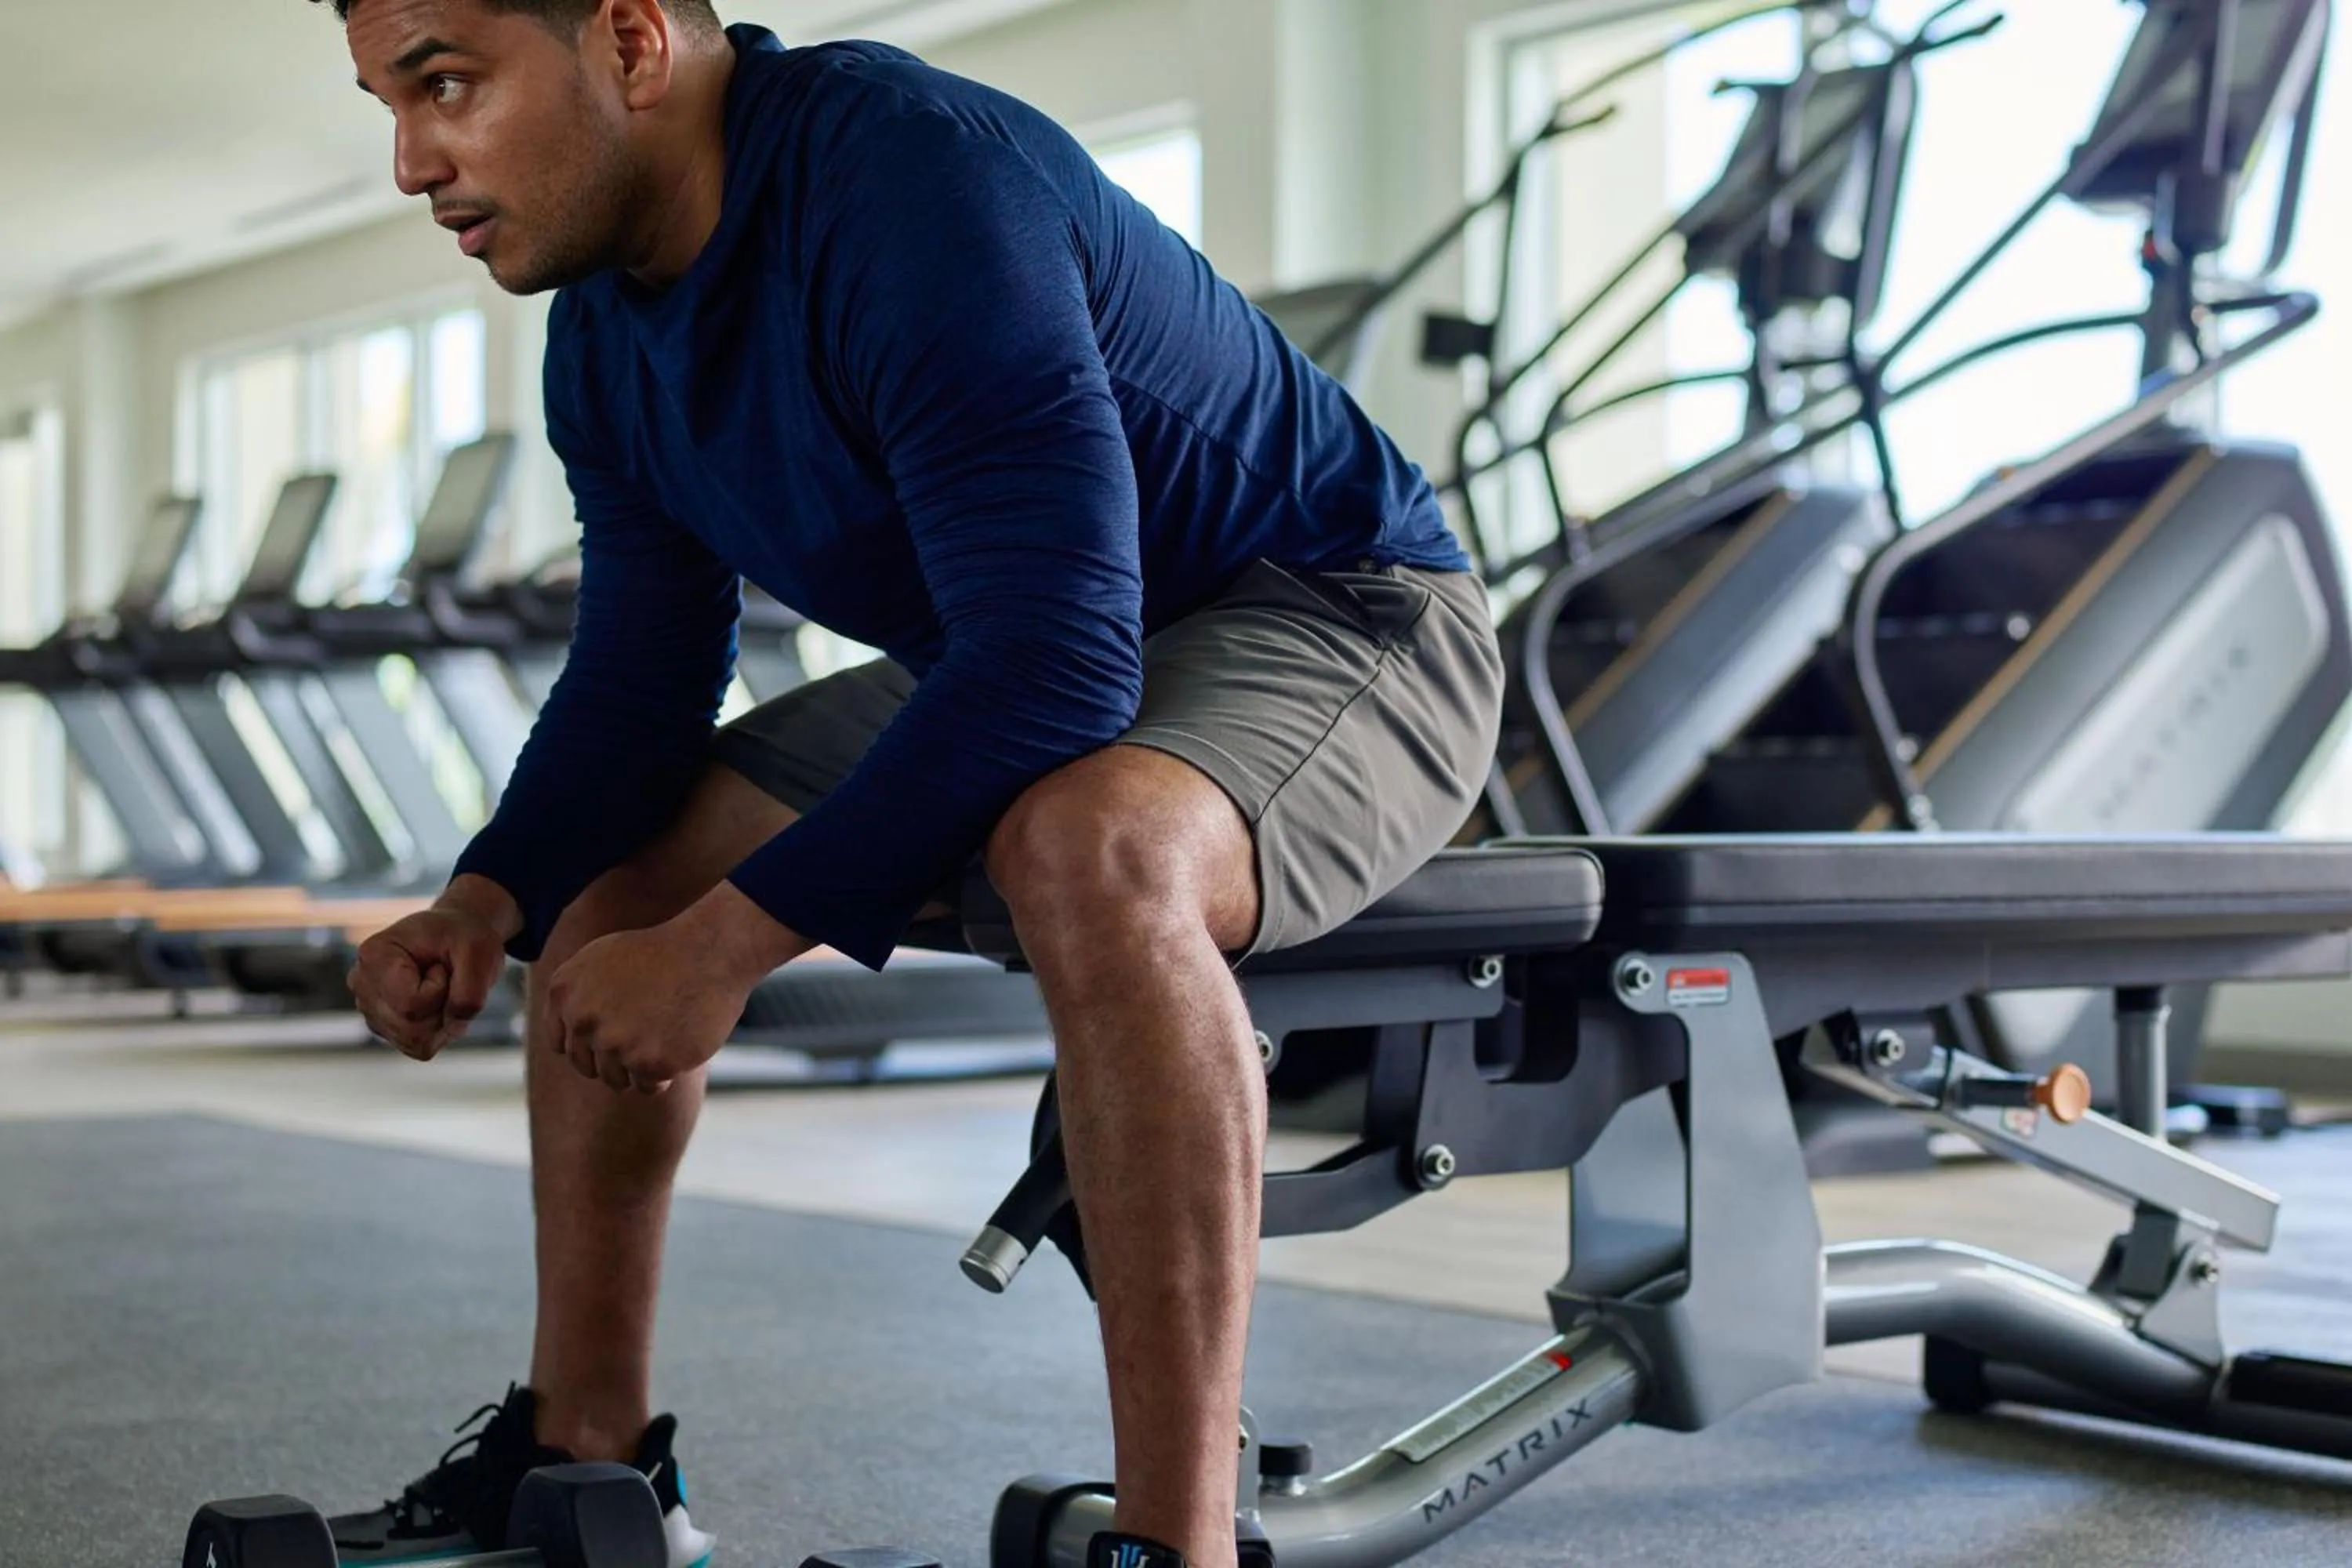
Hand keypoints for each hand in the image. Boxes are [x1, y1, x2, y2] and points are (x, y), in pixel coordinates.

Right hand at [349, 903, 510, 1060]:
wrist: (456, 934)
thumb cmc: (463, 937)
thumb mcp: (479, 952)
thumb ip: (470, 994)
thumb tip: (452, 1029)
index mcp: (374, 955)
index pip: (410, 1004)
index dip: (440, 990)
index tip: (442, 964)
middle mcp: (362, 983)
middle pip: (410, 1028)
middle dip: (442, 1009)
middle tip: (446, 977)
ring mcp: (369, 1007)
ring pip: (414, 1041)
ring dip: (441, 1021)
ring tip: (440, 987)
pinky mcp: (382, 1025)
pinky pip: (417, 1046)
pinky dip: (437, 1031)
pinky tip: (436, 1002)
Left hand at [545, 885, 807, 1094]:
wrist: (710, 950)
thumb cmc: (661, 953)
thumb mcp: (601, 960)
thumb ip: (575, 998)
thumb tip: (559, 1043)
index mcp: (564, 993)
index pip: (563, 1046)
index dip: (592, 1043)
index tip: (618, 1028)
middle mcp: (583, 1020)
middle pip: (588, 1067)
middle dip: (616, 1057)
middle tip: (647, 1032)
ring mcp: (615, 1043)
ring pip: (617, 1080)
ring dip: (640, 1067)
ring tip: (664, 1034)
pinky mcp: (649, 1063)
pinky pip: (648, 1087)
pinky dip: (664, 1073)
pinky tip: (678, 1043)